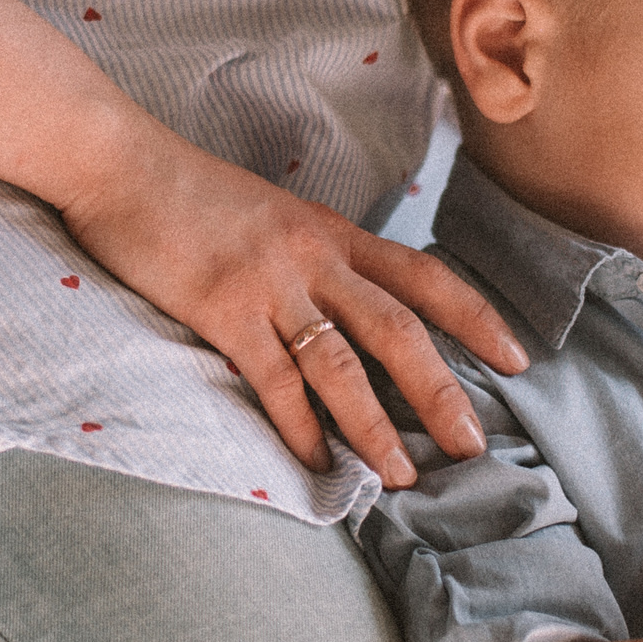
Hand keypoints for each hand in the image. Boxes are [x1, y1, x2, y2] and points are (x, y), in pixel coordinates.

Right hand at [55, 113, 527, 483]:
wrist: (124, 165)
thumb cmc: (193, 194)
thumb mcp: (275, 216)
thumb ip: (315, 257)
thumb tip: (347, 305)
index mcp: (334, 234)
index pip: (425, 277)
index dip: (477, 319)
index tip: (518, 360)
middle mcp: (315, 258)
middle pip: (399, 330)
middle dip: (442, 391)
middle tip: (474, 445)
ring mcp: (270, 285)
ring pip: (342, 366)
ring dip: (377, 426)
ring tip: (402, 475)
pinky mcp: (223, 310)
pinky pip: (273, 381)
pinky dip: (299, 428)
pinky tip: (316, 463)